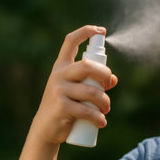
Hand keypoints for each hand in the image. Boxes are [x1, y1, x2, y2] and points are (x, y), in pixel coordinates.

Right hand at [29, 25, 117, 145]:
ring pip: (92, 91)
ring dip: (105, 102)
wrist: (46, 129)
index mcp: (62, 67)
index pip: (70, 42)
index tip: (100, 30)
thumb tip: (113, 79)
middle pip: (87, 66)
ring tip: (105, 110)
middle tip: (108, 86)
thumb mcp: (77, 92)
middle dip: (104, 75)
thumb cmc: (66, 107)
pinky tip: (101, 122)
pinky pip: (87, 110)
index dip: (85, 32)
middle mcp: (59, 75)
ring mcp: (59, 90)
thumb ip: (95, 83)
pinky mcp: (61, 106)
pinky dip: (98, 118)